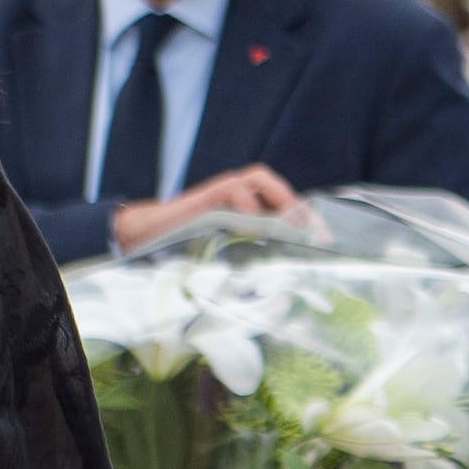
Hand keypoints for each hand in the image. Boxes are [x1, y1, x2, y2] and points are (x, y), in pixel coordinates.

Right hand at [109, 164, 311, 250]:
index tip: (325, 243)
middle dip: (300, 209)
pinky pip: (231, 187)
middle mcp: (236, 196)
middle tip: (316, 235)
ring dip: (279, 196)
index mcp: (245, 210)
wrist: (143, 237)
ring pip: (258, 178)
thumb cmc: (185, 248)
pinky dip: (247, 201)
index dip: (307, 220)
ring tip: (291, 223)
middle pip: (277, 187)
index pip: (284, 205)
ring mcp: (220, 193)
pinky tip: (254, 222)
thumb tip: (282, 290)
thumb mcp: (225, 256)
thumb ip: (249, 261)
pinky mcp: (203, 198)